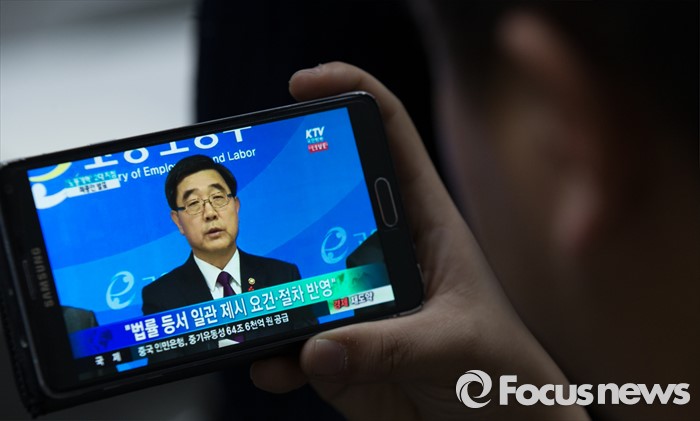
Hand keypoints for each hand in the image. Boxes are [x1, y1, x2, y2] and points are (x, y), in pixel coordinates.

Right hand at [251, 62, 588, 419]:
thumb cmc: (497, 369)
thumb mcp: (452, 345)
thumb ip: (387, 345)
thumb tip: (316, 346)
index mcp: (424, 222)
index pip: (390, 136)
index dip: (351, 94)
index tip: (305, 84)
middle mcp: (382, 249)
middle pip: (326, 192)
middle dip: (285, 188)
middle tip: (248, 189)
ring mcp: (352, 295)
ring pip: (295, 268)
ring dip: (267, 282)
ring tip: (251, 301)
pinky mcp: (336, 341)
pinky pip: (291, 337)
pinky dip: (274, 351)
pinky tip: (274, 366)